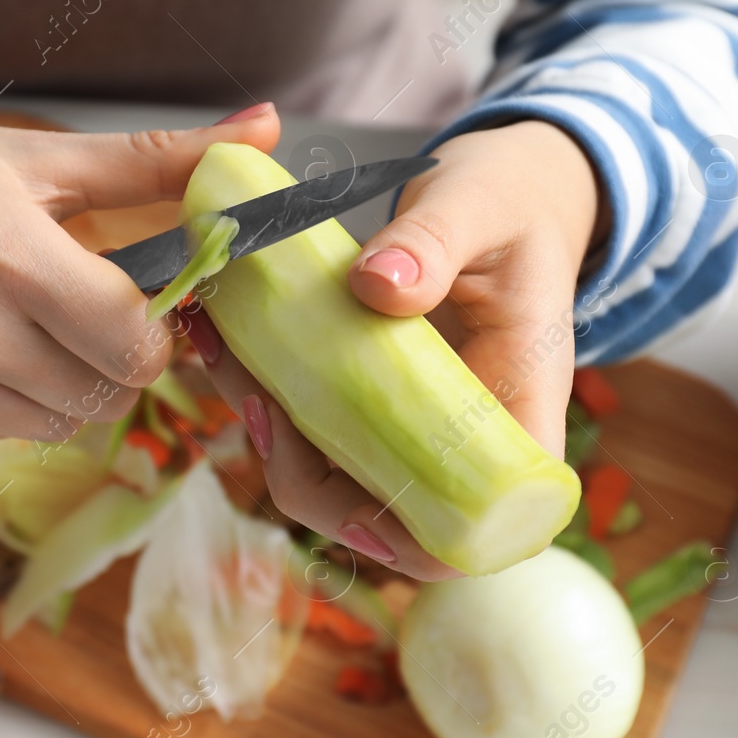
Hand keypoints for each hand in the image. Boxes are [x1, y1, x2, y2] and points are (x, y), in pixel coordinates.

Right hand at [0, 95, 280, 446]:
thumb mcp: (35, 157)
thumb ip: (157, 159)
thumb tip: (269, 130)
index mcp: (5, 249)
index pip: (135, 347)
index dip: (153, 332)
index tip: (132, 303)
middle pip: (104, 396)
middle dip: (111, 360)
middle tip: (76, 312)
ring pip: (56, 425)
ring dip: (59, 385)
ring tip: (15, 324)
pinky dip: (2, 403)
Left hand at [189, 120, 601, 579]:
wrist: (502, 190)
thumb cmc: (512, 203)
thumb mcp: (482, 206)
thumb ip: (436, 243)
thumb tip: (379, 286)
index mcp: (516, 422)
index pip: (478, 534)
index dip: (414, 547)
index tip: (351, 508)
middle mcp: (461, 445)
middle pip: (383, 520)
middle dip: (305, 478)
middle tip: (258, 401)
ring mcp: (409, 428)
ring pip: (330, 474)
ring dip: (268, 430)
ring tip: (221, 350)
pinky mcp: (367, 399)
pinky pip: (308, 421)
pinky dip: (262, 388)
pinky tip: (221, 336)